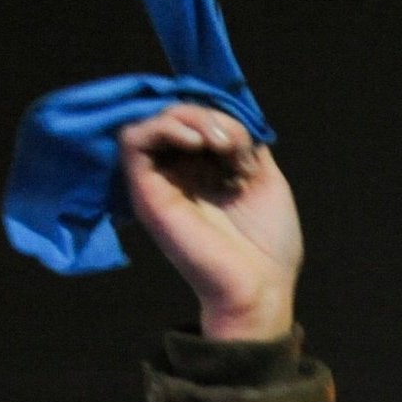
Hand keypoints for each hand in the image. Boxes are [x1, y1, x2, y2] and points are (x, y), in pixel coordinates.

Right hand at [118, 104, 301, 339]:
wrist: (259, 287)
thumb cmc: (267, 245)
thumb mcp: (264, 177)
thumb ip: (243, 140)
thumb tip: (225, 114)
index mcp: (206, 171)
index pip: (198, 119)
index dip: (221, 114)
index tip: (247, 142)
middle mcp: (179, 173)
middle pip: (176, 114)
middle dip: (208, 114)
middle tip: (233, 142)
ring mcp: (161, 181)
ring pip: (154, 119)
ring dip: (189, 116)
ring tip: (218, 142)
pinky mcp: (145, 191)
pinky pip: (133, 138)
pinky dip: (164, 126)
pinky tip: (196, 141)